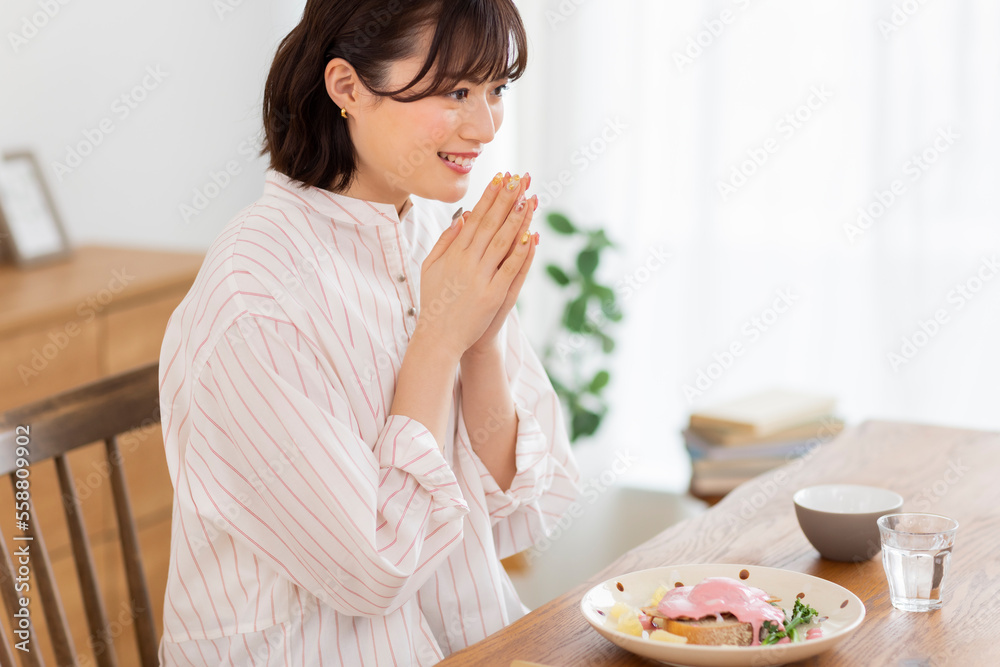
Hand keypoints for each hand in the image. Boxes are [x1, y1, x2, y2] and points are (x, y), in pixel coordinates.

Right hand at [415, 172, 536, 359]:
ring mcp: (481, 278)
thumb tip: (460, 217)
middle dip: (506, 199)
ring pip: (503, 241)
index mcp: (453, 253)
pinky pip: (511, 268)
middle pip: (491, 223)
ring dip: (517, 218)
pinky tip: (532, 234)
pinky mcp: (494, 295)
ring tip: (529, 197)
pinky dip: (521, 251)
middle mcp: (467, 261)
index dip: (489, 196)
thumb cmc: (434, 302)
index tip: (501, 178)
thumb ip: (444, 242)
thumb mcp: (430, 267)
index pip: (475, 217)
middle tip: (520, 178)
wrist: (437, 337)